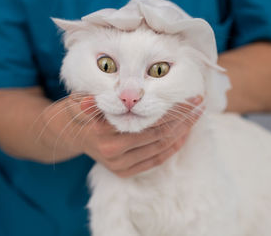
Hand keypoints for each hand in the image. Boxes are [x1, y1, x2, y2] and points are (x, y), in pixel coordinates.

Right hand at [66, 94, 203, 177]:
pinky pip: (155, 160)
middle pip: (159, 135)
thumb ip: (95, 99)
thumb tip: (110, 98)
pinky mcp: (124, 172)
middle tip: (199, 104)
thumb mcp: (83, 99)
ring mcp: (119, 165)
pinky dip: (172, 147)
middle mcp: (113, 152)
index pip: (149, 121)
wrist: (72, 134)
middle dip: (183, 119)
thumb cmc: (82, 110)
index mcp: (104, 132)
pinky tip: (184, 134)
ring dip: (182, 132)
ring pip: (160, 148)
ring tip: (196, 116)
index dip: (173, 110)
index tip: (191, 98)